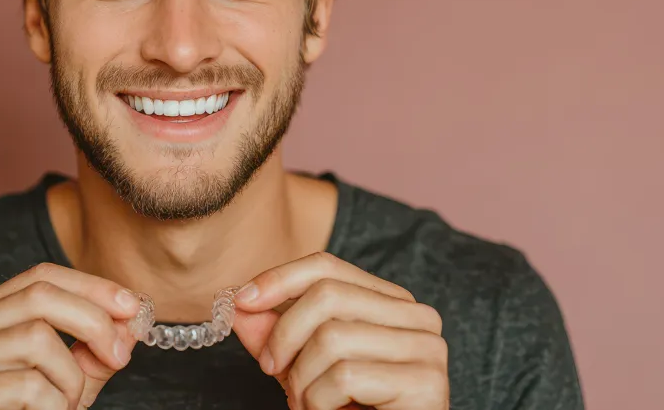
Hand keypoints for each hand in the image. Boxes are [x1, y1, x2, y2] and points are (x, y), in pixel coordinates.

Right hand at [0, 262, 141, 409]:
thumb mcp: (66, 383)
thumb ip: (94, 350)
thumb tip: (132, 316)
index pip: (39, 277)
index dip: (91, 287)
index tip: (133, 306)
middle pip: (38, 296)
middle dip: (92, 322)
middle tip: (119, 356)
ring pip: (35, 338)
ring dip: (70, 379)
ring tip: (66, 406)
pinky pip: (26, 386)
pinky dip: (54, 407)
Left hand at [231, 252, 448, 409]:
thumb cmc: (351, 408)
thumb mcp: (304, 364)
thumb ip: (274, 334)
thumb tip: (236, 304)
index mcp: (390, 301)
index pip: (327, 267)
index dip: (279, 278)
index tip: (241, 301)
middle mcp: (417, 315)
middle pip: (327, 296)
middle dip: (285, 335)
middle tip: (272, 370)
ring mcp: (427, 347)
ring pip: (332, 338)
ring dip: (302, 379)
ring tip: (307, 403)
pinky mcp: (425, 382)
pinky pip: (346, 377)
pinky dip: (320, 401)